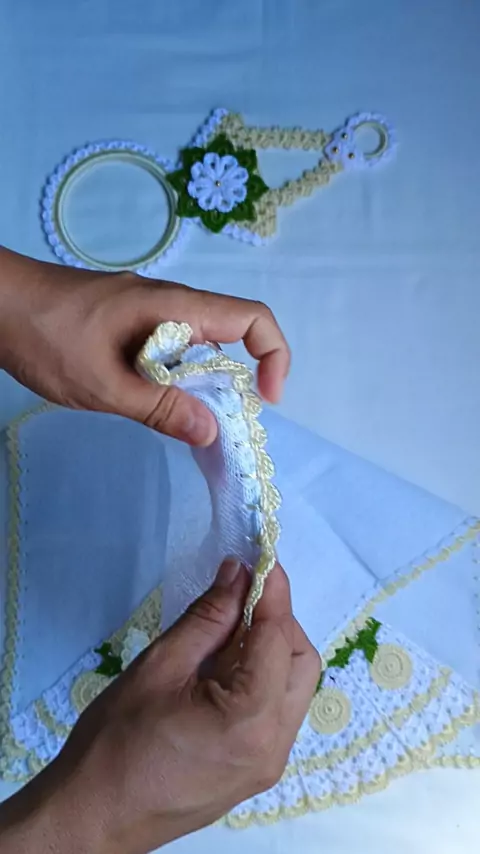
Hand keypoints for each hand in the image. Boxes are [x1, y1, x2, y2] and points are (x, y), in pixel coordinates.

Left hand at [0, 247, 289, 444]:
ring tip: (183, 419)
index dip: (273, 356)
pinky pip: (171, 347)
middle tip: (217, 424)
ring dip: (202, 383)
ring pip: (198, 345)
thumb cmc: (48, 337)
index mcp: (176, 308)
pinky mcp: (130, 321)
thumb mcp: (106, 384)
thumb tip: (211, 434)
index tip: (264, 400)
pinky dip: (176, 377)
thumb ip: (161, 408)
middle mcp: (172, 304)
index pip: (252, 318)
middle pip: (231, 335)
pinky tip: (152, 401)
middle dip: (237, 381)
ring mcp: (150, 311)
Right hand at [0, 561, 319, 853]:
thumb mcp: (159, 666)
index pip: (278, 636)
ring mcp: (269, 763)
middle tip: (241, 593)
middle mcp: (275, 745)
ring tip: (229, 626)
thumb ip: (207, 617)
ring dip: (271, 646)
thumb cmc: (116, 742)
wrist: (93, 816)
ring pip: (293, 686)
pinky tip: (227, 662)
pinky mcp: (256, 770)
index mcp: (251, 719)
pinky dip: (262, 676)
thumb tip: (238, 573)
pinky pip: (276, 710)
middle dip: (277, 619)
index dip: (272, 591)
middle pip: (300, 661)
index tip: (261, 557)